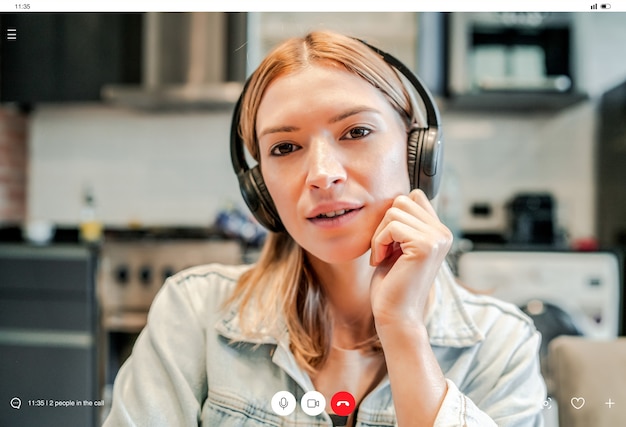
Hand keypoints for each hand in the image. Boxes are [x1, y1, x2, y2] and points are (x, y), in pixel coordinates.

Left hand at [369, 189, 452, 327]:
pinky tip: (380, 261)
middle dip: (384, 223)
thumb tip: (400, 198)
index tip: (389, 241)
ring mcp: (437, 238)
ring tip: (382, 256)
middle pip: (403, 200)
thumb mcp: (398, 246)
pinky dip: (379, 242)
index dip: (394, 215)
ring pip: (395, 211)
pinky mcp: (425, 246)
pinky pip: (392, 226)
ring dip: (380, 234)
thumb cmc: (392, 285)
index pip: (415, 196)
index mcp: (439, 232)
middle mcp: (443, 233)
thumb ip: (404, 222)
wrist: (395, 316)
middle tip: (383, 250)